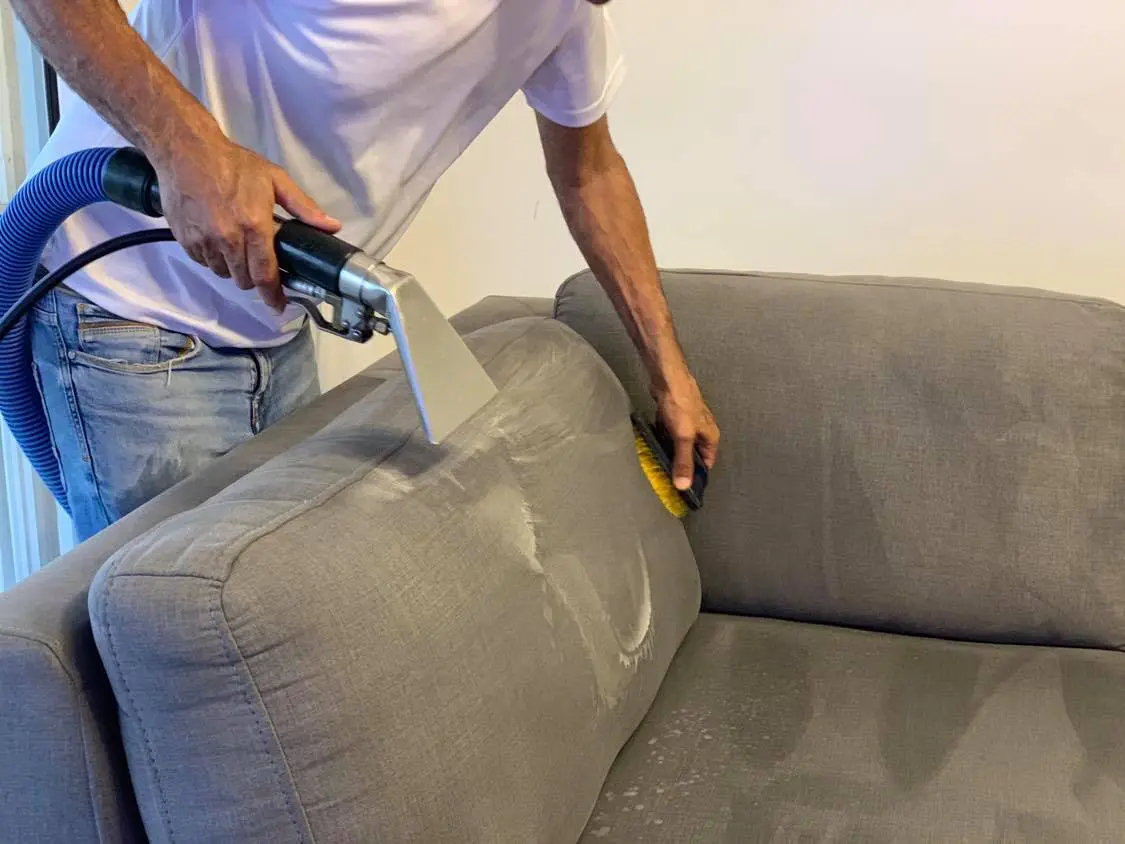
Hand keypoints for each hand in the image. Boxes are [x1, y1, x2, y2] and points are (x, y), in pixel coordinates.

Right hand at [152, 128, 340, 311]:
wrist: (186, 151)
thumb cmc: (233, 163)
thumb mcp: (275, 180)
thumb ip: (304, 207)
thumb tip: (331, 226)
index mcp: (255, 227)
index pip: (266, 275)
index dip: (273, 296)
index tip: (278, 305)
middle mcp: (229, 239)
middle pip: (244, 280)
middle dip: (254, 278)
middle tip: (259, 264)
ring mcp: (204, 241)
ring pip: (223, 272)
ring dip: (233, 268)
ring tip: (237, 247)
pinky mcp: (185, 240)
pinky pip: (203, 261)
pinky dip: (212, 257)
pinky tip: (217, 239)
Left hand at [652, 366, 719, 489]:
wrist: (667, 379)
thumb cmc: (681, 402)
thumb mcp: (683, 437)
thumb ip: (683, 461)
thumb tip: (684, 484)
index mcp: (710, 436)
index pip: (707, 463)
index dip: (696, 475)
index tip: (683, 486)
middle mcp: (701, 431)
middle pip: (691, 454)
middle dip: (680, 463)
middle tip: (667, 474)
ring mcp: (686, 423)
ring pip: (678, 444)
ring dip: (669, 450)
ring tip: (658, 459)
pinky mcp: (673, 417)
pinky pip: (667, 433)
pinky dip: (661, 438)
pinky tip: (653, 442)